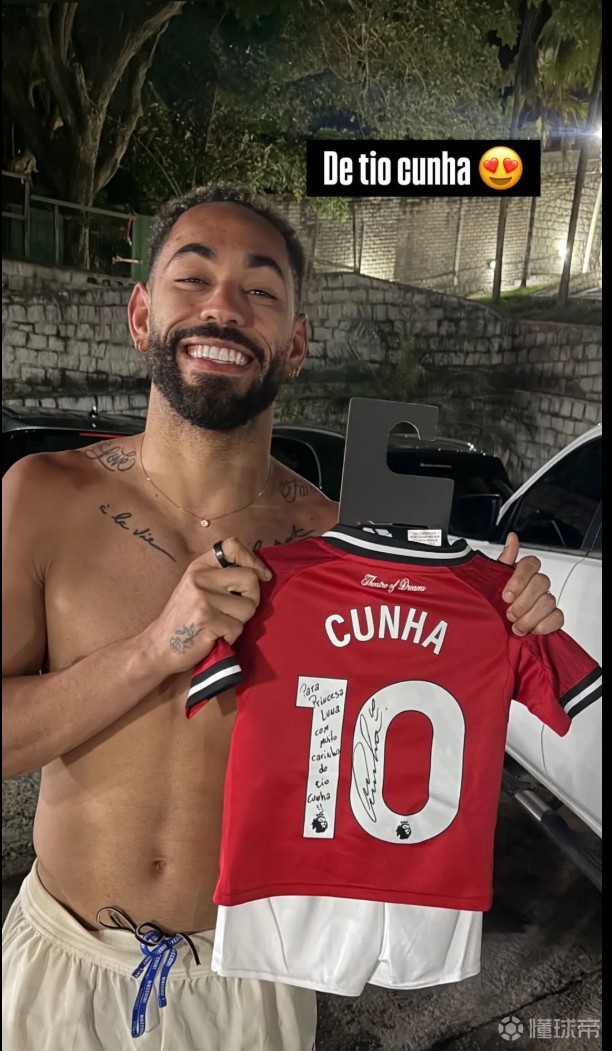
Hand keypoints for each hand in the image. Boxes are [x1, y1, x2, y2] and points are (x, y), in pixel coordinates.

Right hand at [144, 537, 271, 675]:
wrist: (159, 646)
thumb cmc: (184, 618)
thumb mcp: (196, 587)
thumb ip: (221, 576)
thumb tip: (260, 572)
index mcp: (199, 567)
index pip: (232, 546)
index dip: (253, 559)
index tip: (261, 575)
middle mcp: (200, 578)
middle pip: (250, 578)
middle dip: (252, 598)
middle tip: (237, 611)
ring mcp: (203, 599)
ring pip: (248, 606)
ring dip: (240, 621)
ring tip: (221, 624)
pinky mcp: (207, 620)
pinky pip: (238, 628)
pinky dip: (231, 636)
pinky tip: (215, 636)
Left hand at [497, 532, 563, 636]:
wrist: (496, 626)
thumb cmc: (494, 601)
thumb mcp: (491, 581)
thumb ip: (503, 561)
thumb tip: (512, 538)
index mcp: (522, 573)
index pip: (530, 563)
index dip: (519, 579)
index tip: (506, 596)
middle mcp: (536, 584)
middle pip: (541, 583)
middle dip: (524, 602)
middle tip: (510, 614)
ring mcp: (546, 600)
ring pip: (549, 601)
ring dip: (530, 617)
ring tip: (516, 626)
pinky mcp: (552, 617)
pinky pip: (558, 617)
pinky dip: (545, 625)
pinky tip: (533, 629)